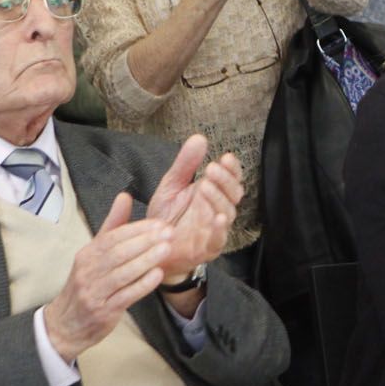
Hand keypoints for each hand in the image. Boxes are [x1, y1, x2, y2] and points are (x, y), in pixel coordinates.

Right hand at [43, 194, 171, 362]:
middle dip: (145, 241)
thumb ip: (112, 226)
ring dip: (146, 260)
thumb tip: (125, 196)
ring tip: (166, 249)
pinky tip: (157, 275)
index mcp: (87, 255)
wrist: (65, 324)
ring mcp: (95, 292)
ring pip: (123, 274)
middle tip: (168, 233)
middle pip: (118, 253)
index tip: (159, 223)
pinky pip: (125, 296)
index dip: (137, 229)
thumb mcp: (95, 253)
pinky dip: (142, 285)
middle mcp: (88, 271)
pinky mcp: (103, 311)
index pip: (112, 237)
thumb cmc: (87, 284)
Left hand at [146, 134, 242, 282]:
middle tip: (211, 169)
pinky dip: (221, 229)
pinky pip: (219, 240)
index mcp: (212, 194)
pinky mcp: (206, 248)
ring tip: (205, 186)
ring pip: (228, 213)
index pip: (231, 179)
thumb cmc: (165, 218)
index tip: (225, 157)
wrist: (150, 248)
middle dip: (226, 180)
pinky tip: (218, 217)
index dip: (232, 169)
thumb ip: (185, 165)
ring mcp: (214, 230)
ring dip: (219, 198)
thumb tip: (199, 138)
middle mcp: (217, 210)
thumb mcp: (171, 186)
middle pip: (234, 194)